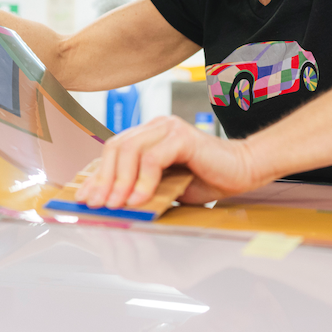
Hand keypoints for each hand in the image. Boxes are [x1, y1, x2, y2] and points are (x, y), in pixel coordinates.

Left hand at [77, 115, 269, 208]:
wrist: (245, 171)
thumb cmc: (209, 179)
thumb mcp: (165, 186)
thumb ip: (141, 187)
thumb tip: (111, 203)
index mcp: (150, 135)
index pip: (113, 150)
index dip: (97, 175)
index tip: (86, 198)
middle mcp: (157, 126)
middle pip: (116, 146)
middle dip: (104, 179)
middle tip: (98, 204)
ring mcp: (169, 128)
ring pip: (129, 150)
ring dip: (120, 181)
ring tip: (117, 204)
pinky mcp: (182, 137)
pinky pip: (152, 158)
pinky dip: (142, 181)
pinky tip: (140, 199)